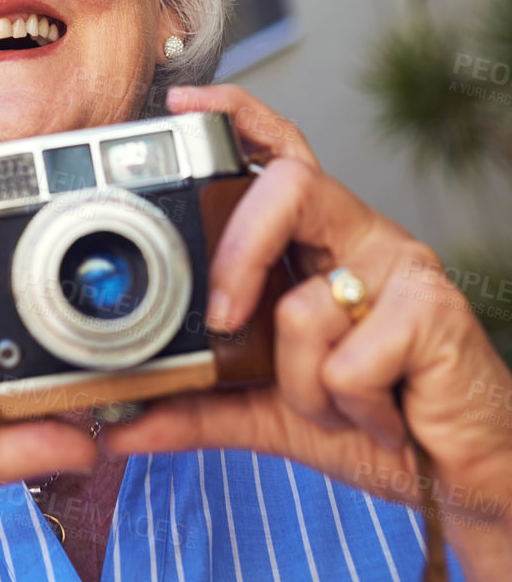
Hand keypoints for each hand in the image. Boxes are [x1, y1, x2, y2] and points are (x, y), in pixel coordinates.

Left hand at [102, 84, 511, 535]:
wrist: (463, 478)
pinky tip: (385, 418)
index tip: (184, 102)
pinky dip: (351, 408)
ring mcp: (400, 266)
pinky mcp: (434, 309)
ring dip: (305, 385)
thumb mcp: (270, 415)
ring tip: (342, 407)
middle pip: (288, 188)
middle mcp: (360, 238)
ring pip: (302, 304)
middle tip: (222, 319)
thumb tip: (118, 426)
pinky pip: (348, 360)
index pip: (279, 154)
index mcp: (320, 242)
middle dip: (239, 253)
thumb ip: (199, 409)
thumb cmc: (374, 423)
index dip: (237, 116)